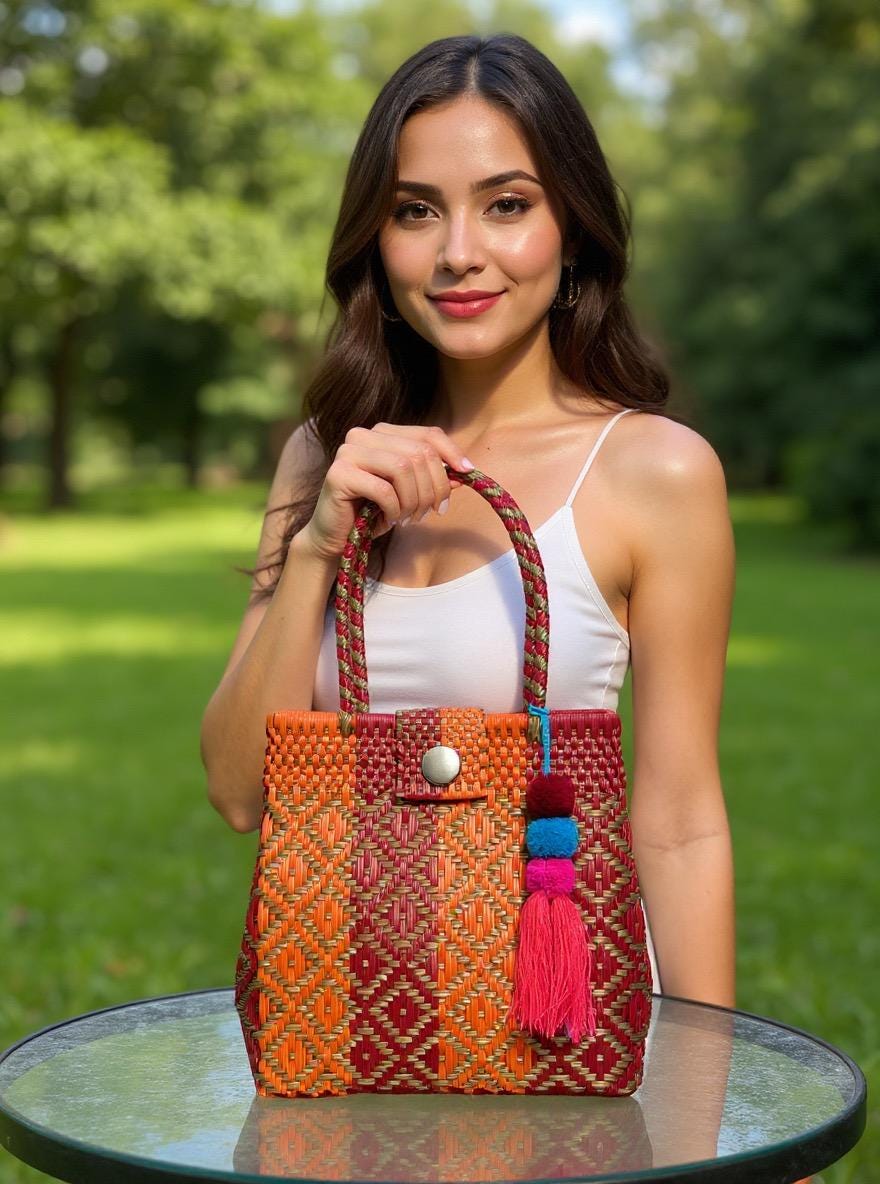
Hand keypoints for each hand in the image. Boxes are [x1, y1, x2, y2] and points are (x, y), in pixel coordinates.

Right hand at [300, 423, 474, 561]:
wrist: (336, 537)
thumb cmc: (374, 512)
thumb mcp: (410, 493)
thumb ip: (432, 478)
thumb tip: (464, 471)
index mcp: (382, 432)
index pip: (428, 433)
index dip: (452, 453)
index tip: (467, 474)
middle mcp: (363, 435)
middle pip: (419, 453)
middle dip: (433, 487)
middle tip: (431, 512)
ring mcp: (348, 452)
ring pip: (403, 468)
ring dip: (414, 500)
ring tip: (409, 518)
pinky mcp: (338, 474)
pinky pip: (384, 490)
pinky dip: (394, 510)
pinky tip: (389, 520)